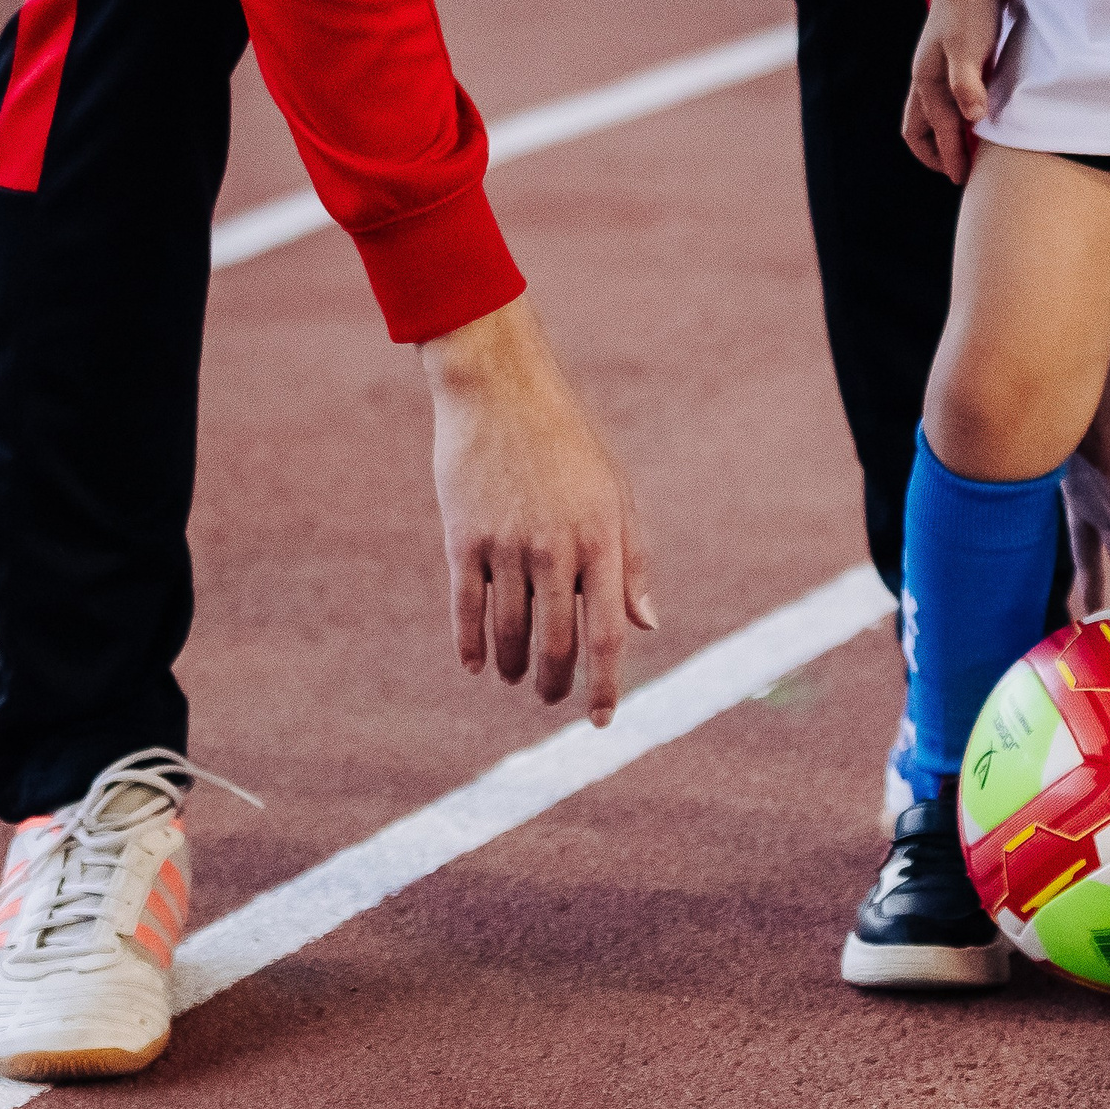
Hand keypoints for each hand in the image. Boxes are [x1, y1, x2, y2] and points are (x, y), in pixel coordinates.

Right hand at [424, 295, 655, 726]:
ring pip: (508, 634)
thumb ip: (632, 560)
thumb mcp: (615, 491)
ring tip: (515, 676)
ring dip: (512, 667)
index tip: (599, 721)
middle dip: (555, 682)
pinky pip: (466, 609)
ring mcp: (506, 544)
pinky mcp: (462, 537)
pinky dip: (470, 645)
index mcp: (602, 536)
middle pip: (556, 643)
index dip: (605, 684)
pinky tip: (475, 664)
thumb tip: (647, 626)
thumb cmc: (567, 440)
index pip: (607, 632)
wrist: (499, 387)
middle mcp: (556, 547)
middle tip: (552, 696)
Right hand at [901, 0, 1004, 183]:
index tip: (963, 179)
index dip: (950, 156)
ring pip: (930, 114)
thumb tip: (972, 118)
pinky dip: (954, 117)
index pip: (936, 130)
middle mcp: (925, 77)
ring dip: (943, 136)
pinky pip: (945, 100)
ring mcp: (936, 68)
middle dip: (935, 153)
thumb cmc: (971, 9)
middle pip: (918, 127)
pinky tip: (976, 115)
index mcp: (925, 79)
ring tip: (966, 150)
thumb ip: (967, 82)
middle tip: (958, 171)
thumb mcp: (970, 47)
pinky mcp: (952, 60)